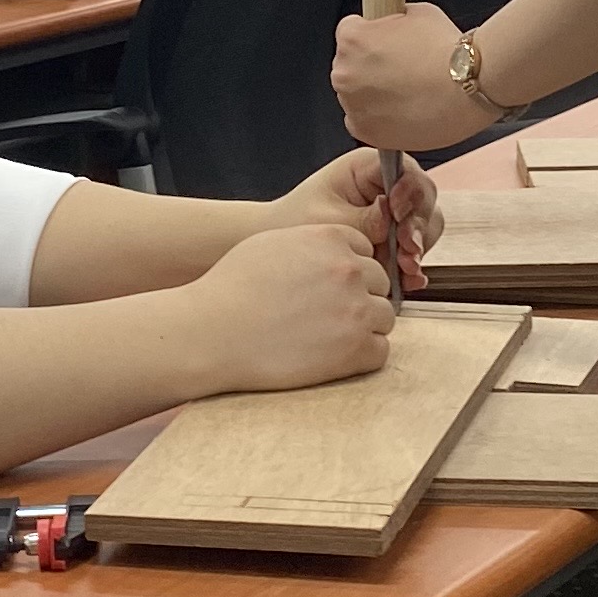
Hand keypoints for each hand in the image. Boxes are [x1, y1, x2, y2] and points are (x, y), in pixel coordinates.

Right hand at [186, 223, 395, 391]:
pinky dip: (361, 356)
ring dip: (364, 328)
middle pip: (380, 284)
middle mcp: (351, 270)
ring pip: (385, 318)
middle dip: (359, 298)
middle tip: (327, 317)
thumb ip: (313, 242)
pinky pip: (379, 351)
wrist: (212, 333)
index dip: (348, 273)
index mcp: (332, 239)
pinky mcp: (355, 350)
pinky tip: (332, 357)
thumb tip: (336, 252)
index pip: (366, 253)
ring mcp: (356, 310)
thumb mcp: (273, 243)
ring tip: (328, 338)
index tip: (327, 289)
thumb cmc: (232, 288)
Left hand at [276, 147, 445, 291]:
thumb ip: (365, 219)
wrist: (284, 246)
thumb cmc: (298, 222)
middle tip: (406, 248)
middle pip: (423, 201)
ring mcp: (395, 212)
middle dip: (418, 227)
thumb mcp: (330, 220)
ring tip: (405, 268)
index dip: (410, 193)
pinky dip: (413, 266)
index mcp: (369, 167)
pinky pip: (416, 250)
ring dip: (417, 249)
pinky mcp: (395, 237)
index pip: (406, 173)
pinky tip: (408, 279)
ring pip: (425, 226)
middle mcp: (388, 185)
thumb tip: (393, 216)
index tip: (398, 213)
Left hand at [335, 0, 500, 152]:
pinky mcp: (366, 132)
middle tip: (402, 68)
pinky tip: (402, 109)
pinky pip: (362, 122)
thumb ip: (394, 18)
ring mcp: (353, 105)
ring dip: (373, 92)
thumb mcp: (419, 12)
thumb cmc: (448, 52)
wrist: (470, 87)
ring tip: (408, 91)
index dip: (372, 33)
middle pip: (349, 64)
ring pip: (355, 94)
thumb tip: (394, 21)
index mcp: (352, 39)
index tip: (386, 41)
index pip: (349, 30)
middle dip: (370, 64)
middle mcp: (344, 72)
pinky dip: (377, 118)